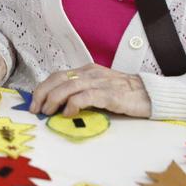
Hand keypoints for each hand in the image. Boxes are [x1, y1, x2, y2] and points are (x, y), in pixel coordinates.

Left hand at [31, 63, 150, 117]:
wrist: (151, 94)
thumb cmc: (125, 95)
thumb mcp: (99, 89)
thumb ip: (82, 93)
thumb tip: (59, 107)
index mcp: (86, 71)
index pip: (57, 76)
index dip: (42, 88)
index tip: (34, 103)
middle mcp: (90, 73)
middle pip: (58, 79)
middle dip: (42, 94)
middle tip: (35, 110)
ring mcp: (100, 82)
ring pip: (68, 87)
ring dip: (53, 100)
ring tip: (47, 113)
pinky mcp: (109, 94)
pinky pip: (85, 96)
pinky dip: (73, 105)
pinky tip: (67, 114)